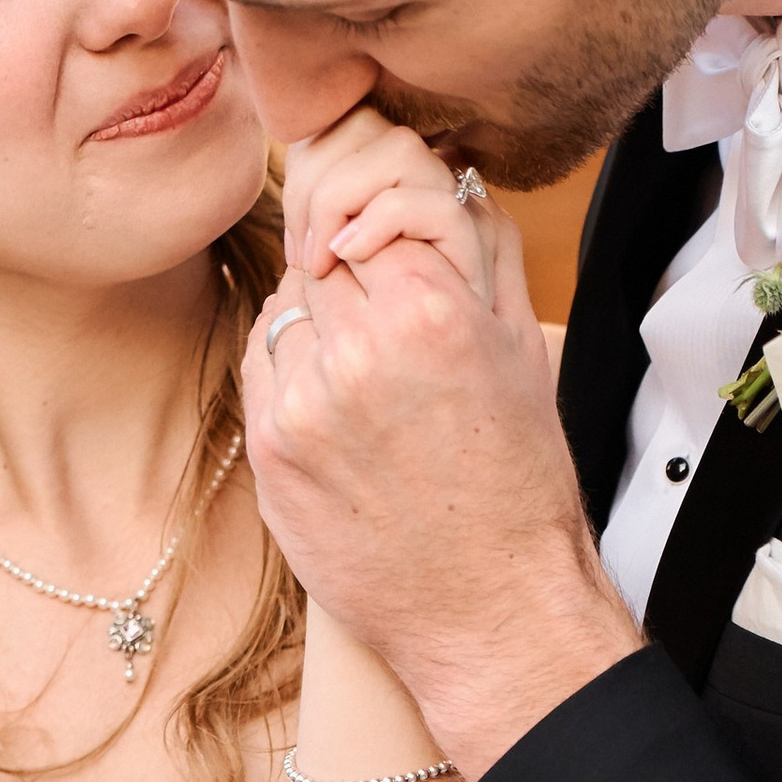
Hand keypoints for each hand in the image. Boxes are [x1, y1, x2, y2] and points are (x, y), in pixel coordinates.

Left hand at [246, 120, 641, 777]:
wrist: (490, 607)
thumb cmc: (519, 483)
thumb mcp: (521, 345)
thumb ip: (478, 246)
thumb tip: (440, 174)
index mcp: (431, 313)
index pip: (376, 210)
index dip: (386, 232)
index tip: (394, 255)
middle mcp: (358, 352)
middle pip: (322, 252)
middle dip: (349, 272)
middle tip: (384, 318)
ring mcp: (302, 404)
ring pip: (285, 304)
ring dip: (315, 318)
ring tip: (366, 372)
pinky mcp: (268, 450)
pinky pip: (261, 363)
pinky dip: (289, 367)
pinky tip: (335, 404)